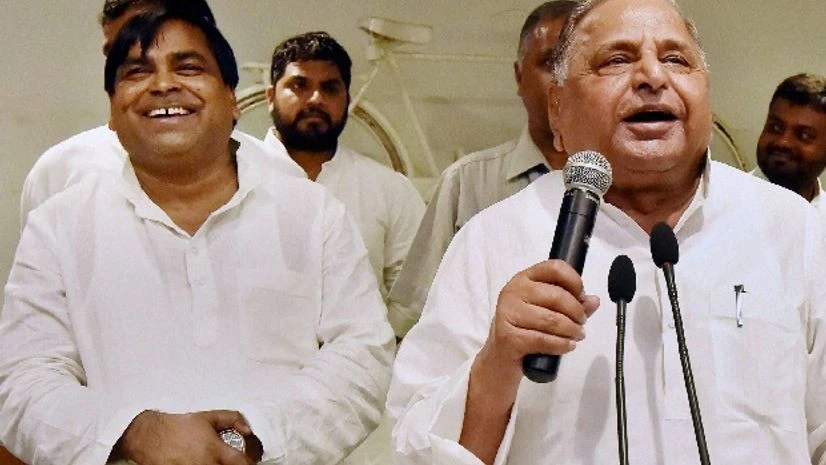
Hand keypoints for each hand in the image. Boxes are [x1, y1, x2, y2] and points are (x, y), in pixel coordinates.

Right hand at [113, 409, 255, 464]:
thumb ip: (232, 419)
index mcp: (215, 450)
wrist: (150, 437)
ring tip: (211, 460)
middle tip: (228, 461)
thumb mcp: (208, 417)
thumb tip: (247, 429)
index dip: (248, 463)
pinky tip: (199, 463)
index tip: (248, 461)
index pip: (242, 464)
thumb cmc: (178, 427)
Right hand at [477, 259, 599, 395]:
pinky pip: (543, 339)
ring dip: (571, 330)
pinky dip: (561, 344)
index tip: (581, 296)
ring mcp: (508, 313)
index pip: (554, 267)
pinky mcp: (507, 336)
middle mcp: (513, 291)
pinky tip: (567, 345)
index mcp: (524, 279)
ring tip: (576, 335)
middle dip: (576, 312)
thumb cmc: (524, 330)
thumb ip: (571, 304)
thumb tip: (593, 301)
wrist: (499, 357)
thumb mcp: (546, 312)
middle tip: (581, 323)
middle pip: (557, 296)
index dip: (574, 281)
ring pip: (551, 320)